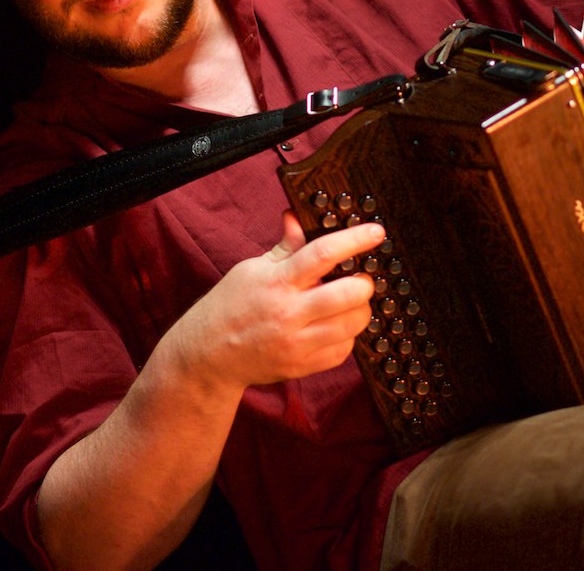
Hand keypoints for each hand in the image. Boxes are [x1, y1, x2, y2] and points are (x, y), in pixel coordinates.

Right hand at [173, 214, 380, 389]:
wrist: (208, 355)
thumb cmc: (230, 306)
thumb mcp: (252, 269)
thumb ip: (284, 247)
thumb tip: (296, 217)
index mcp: (277, 282)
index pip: (322, 254)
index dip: (354, 240)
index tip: (375, 232)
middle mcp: (288, 313)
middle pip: (347, 295)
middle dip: (365, 283)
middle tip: (362, 278)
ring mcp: (296, 344)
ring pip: (351, 325)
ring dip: (360, 310)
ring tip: (350, 302)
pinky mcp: (301, 367)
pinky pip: (342, 351)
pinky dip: (347, 336)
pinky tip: (336, 326)